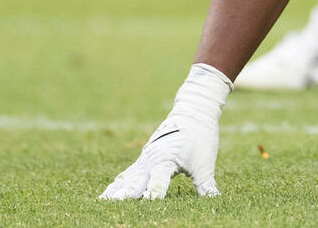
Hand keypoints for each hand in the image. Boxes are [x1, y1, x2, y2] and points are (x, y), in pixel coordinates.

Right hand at [100, 64, 230, 200]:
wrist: (193, 112)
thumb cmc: (201, 137)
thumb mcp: (205, 163)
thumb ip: (206, 186)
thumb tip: (215, 202)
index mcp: (166, 160)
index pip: (158, 181)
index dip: (154, 192)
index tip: (148, 201)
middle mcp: (151, 160)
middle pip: (135, 182)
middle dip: (125, 195)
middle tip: (113, 205)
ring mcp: (145, 159)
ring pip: (127, 179)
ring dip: (116, 191)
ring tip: (102, 203)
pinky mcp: (144, 159)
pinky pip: (127, 174)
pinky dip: (118, 184)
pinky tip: (108, 195)